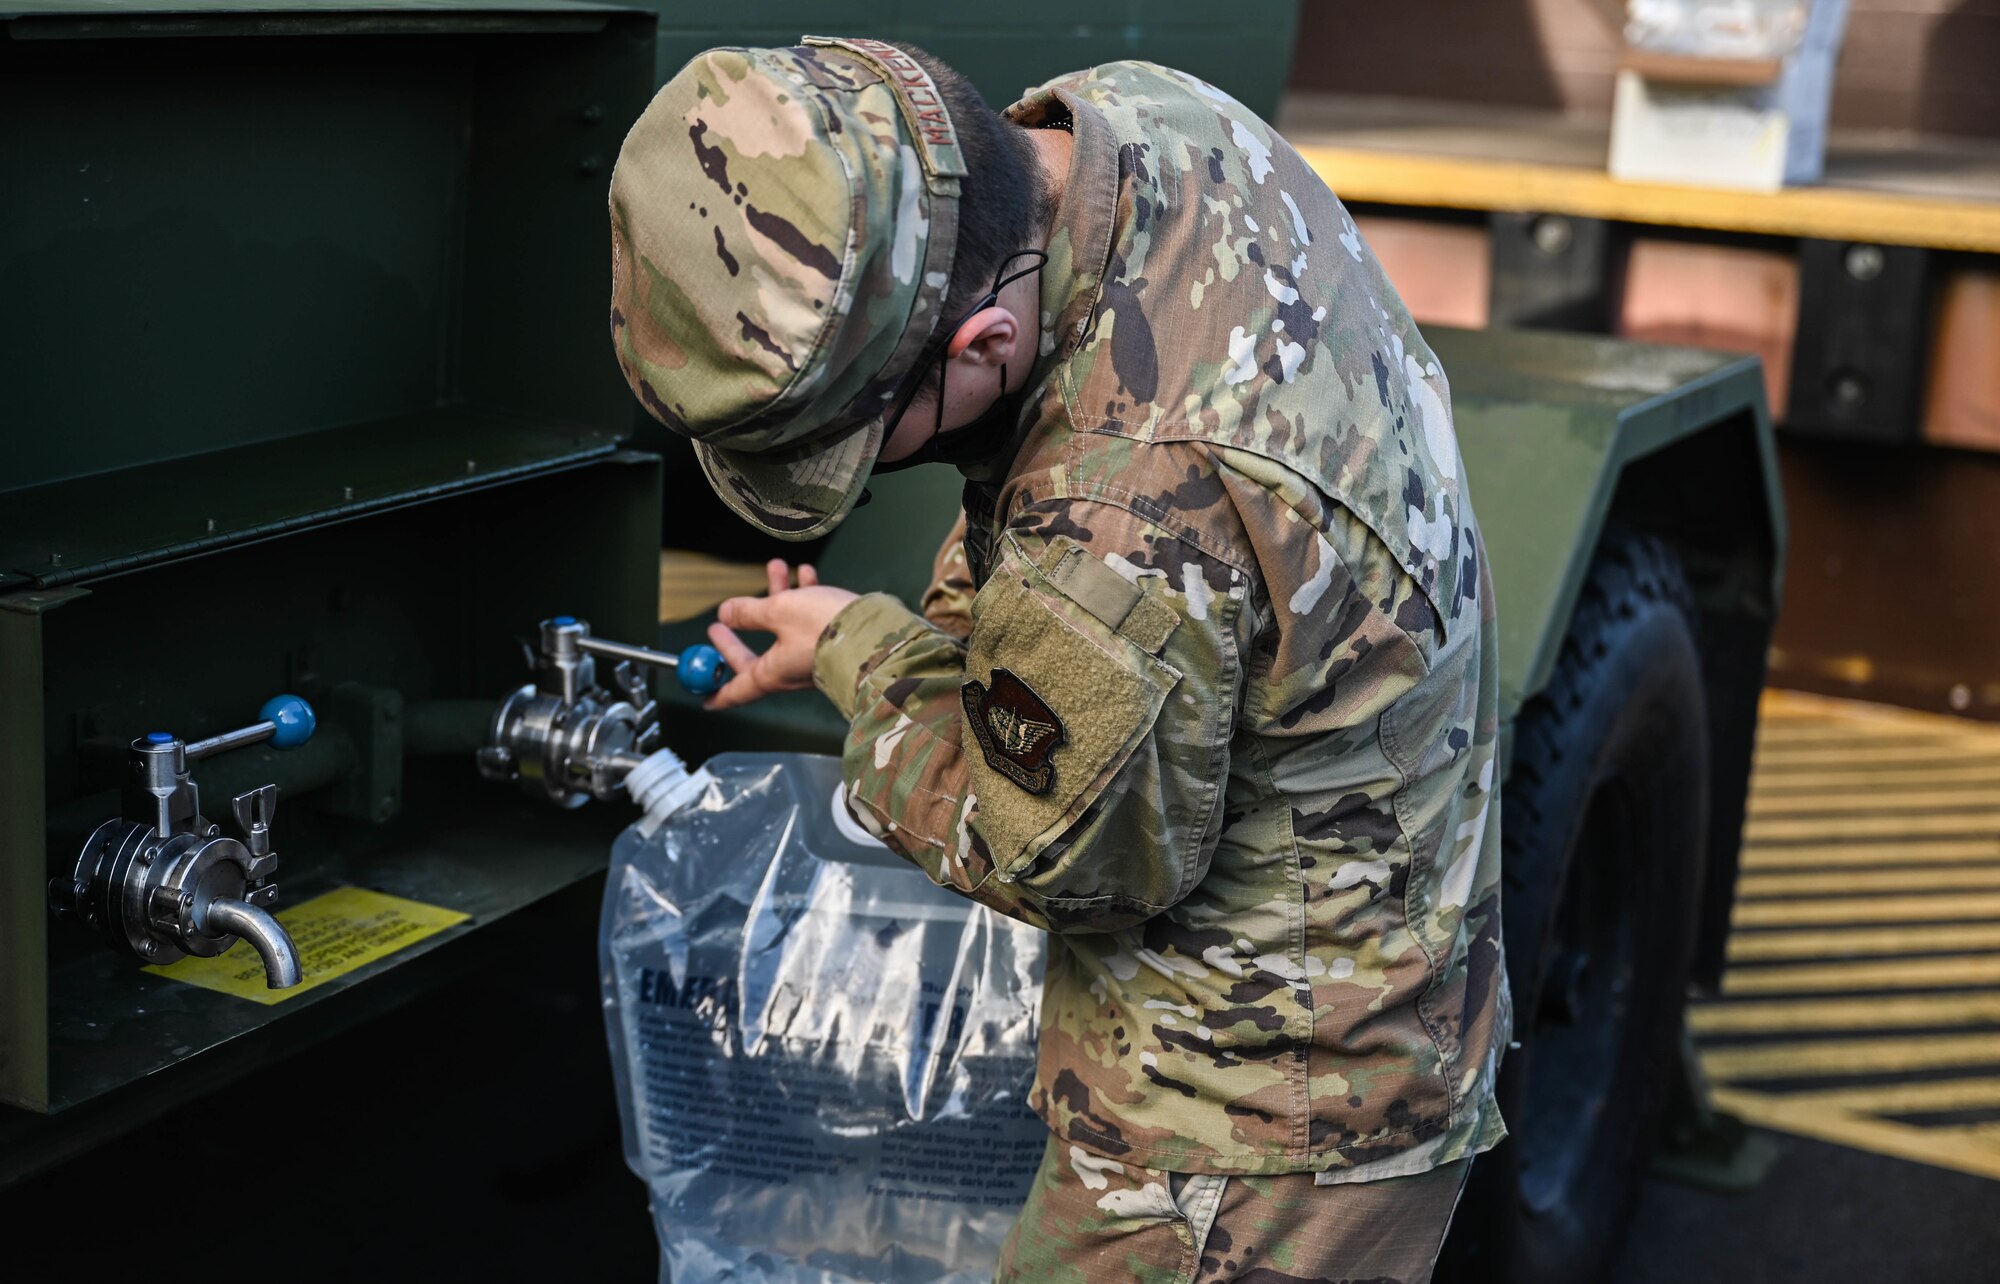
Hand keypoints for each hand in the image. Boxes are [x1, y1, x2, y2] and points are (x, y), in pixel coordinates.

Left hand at [704, 560, 857, 709]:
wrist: (876, 631)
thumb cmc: (826, 628)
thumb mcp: (778, 611)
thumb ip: (749, 612)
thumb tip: (727, 613)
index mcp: (772, 673)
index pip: (736, 690)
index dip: (717, 692)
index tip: (703, 697)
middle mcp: (790, 670)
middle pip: (756, 656)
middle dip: (741, 632)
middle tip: (722, 620)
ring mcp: (811, 656)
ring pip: (785, 627)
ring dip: (777, 596)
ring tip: (775, 567)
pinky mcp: (832, 641)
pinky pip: (810, 619)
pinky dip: (805, 596)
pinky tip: (806, 573)